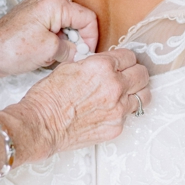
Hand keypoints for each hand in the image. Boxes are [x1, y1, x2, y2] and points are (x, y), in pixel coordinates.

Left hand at [0, 0, 99, 75]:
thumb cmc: (12, 50)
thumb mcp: (49, 51)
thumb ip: (70, 49)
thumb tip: (78, 52)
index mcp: (55, 2)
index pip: (87, 18)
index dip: (91, 38)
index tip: (87, 54)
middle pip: (76, 19)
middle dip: (77, 40)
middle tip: (73, 58)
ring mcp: (38, 4)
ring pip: (64, 23)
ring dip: (64, 41)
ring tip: (56, 57)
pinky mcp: (30, 14)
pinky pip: (51, 24)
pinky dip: (53, 38)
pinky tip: (47, 52)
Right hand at [2, 48, 149, 160]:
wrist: (40, 126)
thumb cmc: (47, 98)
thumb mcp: (70, 67)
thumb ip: (94, 64)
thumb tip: (105, 66)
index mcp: (103, 66)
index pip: (130, 56)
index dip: (124, 60)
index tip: (121, 65)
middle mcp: (115, 86)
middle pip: (142, 74)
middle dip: (135, 74)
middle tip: (127, 78)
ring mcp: (118, 109)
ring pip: (144, 96)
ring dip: (136, 93)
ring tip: (125, 96)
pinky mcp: (115, 128)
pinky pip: (129, 116)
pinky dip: (122, 113)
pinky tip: (108, 113)